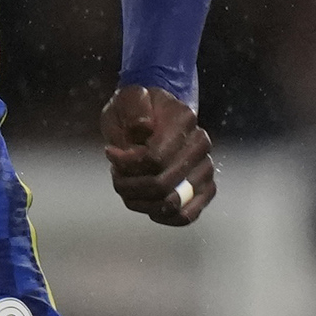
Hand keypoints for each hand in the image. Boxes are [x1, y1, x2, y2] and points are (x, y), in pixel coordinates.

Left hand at [101, 84, 214, 225]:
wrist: (150, 114)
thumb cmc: (134, 108)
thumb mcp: (127, 98)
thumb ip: (134, 109)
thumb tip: (144, 128)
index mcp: (183, 119)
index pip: (154, 158)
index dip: (127, 163)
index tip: (110, 153)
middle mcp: (200, 145)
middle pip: (162, 184)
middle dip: (130, 185)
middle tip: (115, 174)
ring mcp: (205, 169)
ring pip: (172, 204)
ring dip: (141, 202)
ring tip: (126, 186)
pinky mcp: (205, 190)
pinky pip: (186, 216)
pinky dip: (162, 217)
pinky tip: (143, 206)